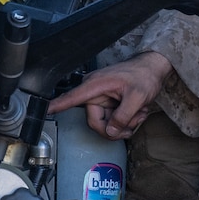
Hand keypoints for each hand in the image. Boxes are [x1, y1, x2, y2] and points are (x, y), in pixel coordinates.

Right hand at [50, 51, 172, 140]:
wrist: (153, 68)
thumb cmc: (144, 75)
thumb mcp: (137, 97)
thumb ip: (123, 116)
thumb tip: (111, 131)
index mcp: (96, 85)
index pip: (72, 98)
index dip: (57, 105)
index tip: (45, 110)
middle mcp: (95, 92)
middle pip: (96, 122)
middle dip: (115, 128)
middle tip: (130, 127)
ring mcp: (102, 98)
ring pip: (106, 124)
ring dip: (124, 124)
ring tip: (138, 114)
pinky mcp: (109, 102)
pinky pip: (112, 119)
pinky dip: (126, 120)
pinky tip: (137, 112)